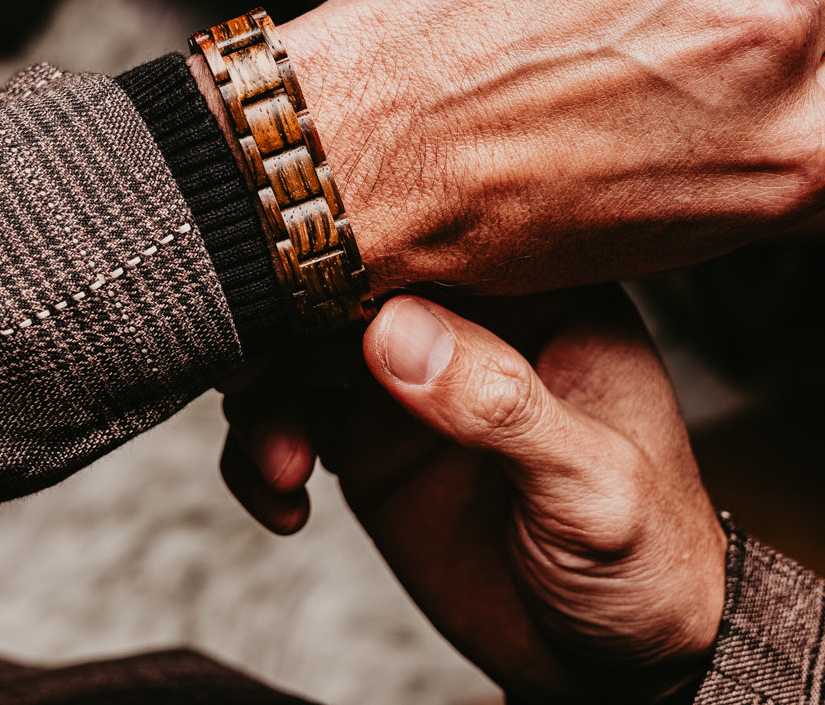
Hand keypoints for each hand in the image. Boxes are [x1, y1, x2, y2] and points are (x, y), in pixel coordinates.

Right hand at [221, 287, 725, 703]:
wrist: (612, 661)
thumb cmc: (646, 560)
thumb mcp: (594, 484)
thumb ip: (502, 406)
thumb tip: (397, 328)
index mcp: (536, 301)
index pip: (437, 244)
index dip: (357, 255)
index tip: (296, 292)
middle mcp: (463, 328)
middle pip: (345, 291)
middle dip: (286, 334)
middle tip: (259, 386)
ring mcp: (410, 385)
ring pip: (300, 352)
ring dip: (265, 400)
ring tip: (282, 463)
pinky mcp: (369, 443)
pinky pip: (289, 424)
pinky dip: (260, 455)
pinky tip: (286, 501)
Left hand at [277, 0, 824, 292]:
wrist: (370, 148)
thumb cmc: (494, 211)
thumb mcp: (659, 229)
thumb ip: (746, 152)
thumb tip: (774, 106)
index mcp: (800, 146)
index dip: (795, 62)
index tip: (745, 64)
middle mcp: (770, 37)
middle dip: (719, 13)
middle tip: (624, 51)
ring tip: (550, 29)